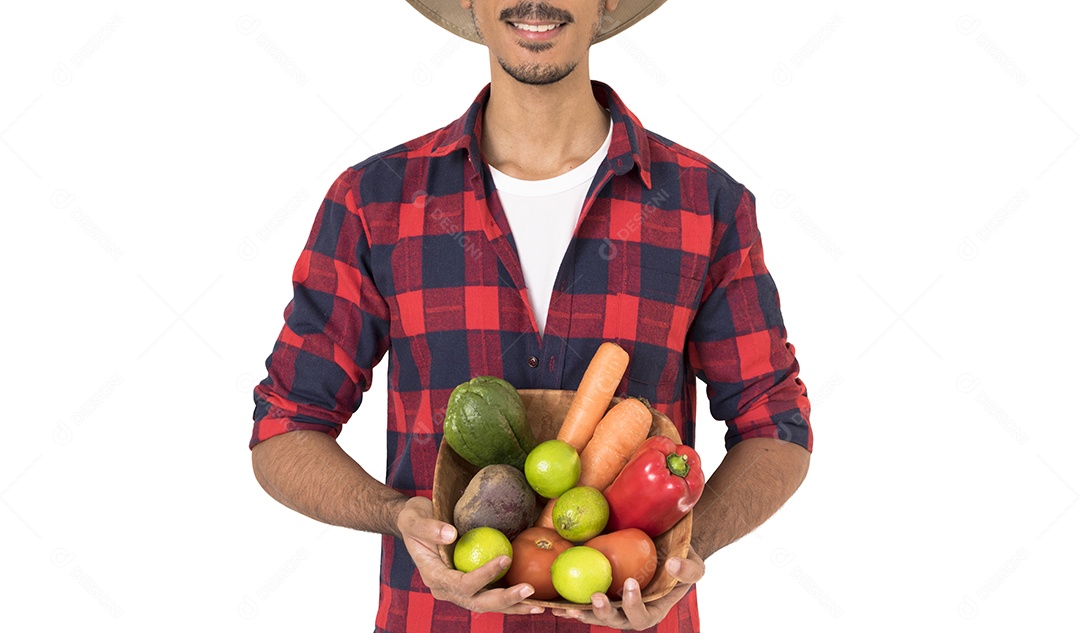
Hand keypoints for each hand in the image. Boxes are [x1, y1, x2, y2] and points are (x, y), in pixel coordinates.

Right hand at [395, 496, 543, 614]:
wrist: (415, 524)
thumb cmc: (414, 518)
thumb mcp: (414, 518)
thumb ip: (429, 527)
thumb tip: (451, 534)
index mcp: (434, 576)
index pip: (461, 583)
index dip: (483, 575)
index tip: (505, 558)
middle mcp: (447, 589)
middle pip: (478, 602)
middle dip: (504, 600)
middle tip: (529, 590)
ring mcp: (459, 590)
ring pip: (487, 605)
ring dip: (513, 606)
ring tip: (538, 606)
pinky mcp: (470, 585)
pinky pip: (491, 595)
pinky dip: (511, 599)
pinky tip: (532, 599)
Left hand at [551, 546, 704, 629]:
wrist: (665, 548)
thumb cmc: (682, 559)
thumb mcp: (694, 565)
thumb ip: (688, 569)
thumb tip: (673, 564)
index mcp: (653, 611)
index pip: (642, 617)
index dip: (634, 604)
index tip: (630, 583)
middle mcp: (630, 612)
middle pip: (615, 621)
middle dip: (603, 613)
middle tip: (594, 597)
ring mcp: (614, 604)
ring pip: (596, 615)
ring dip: (581, 612)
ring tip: (566, 607)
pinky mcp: (602, 592)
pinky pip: (584, 601)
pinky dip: (571, 602)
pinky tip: (556, 600)